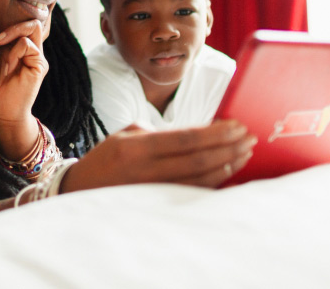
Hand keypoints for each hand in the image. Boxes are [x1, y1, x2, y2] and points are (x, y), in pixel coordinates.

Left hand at [0, 13, 49, 157]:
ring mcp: (34, 57)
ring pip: (33, 27)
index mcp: (12, 48)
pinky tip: (7, 63)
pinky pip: (29, 46)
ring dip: (12, 32)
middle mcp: (26, 50)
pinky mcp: (39, 66)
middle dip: (11, 23)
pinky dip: (15, 50)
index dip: (3, 20)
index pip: (16, 23)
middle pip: (29, 20)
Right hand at [60, 120, 256, 191]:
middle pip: (198, 158)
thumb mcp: (126, 135)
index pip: (187, 138)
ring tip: (244, 154)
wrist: (80, 190)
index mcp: (137, 146)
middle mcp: (146, 169)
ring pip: (199, 179)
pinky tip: (228, 173)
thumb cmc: (107, 158)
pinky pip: (192, 194)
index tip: (237, 126)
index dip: (216, 133)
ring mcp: (152, 190)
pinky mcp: (156, 204)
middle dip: (229, 147)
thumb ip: (160, 133)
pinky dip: (214, 183)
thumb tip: (197, 135)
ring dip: (227, 165)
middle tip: (250, 138)